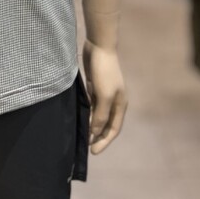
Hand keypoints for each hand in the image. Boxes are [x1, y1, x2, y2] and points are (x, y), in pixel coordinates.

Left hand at [82, 39, 126, 154]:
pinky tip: (79, 117)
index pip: (113, 129)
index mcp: (120, 105)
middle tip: (86, 147)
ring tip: (81, 134)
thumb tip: (95, 133)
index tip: (93, 152)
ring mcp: (104, 93)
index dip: (104, 141)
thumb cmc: (104, 72)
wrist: (99, 46)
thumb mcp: (103, 96)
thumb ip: (100, 115)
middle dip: (98, 135)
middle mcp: (113, 101)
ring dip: (91, 124)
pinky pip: (91, 104)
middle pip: (106, 123)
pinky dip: (87, 112)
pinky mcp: (95, 86)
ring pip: (98, 114)